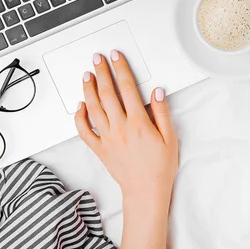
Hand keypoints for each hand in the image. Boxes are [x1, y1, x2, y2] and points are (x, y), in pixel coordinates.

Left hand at [74, 50, 178, 203]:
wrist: (146, 191)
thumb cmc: (160, 167)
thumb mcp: (170, 138)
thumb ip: (162, 112)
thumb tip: (156, 91)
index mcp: (138, 123)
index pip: (127, 88)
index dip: (120, 69)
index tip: (116, 57)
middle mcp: (120, 128)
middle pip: (107, 93)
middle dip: (101, 72)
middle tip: (97, 59)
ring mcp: (107, 138)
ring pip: (93, 108)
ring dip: (88, 89)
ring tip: (87, 75)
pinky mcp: (99, 149)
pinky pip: (84, 131)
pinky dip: (79, 117)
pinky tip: (80, 106)